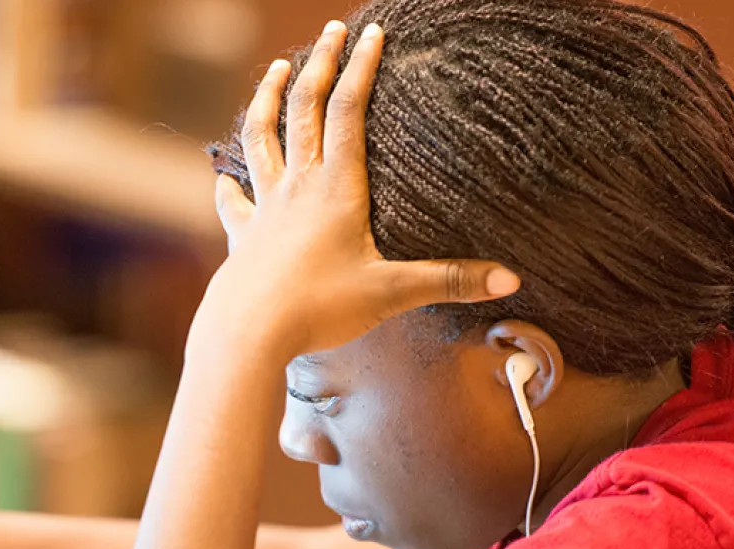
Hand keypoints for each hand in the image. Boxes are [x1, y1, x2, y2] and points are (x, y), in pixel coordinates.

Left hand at [196, 21, 518, 362]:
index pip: (349, 113)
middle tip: (329, 31)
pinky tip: (223, 177)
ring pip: (261, 140)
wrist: (248, 332)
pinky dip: (228, 184)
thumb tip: (510, 278)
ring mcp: (264, 209)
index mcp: (336, 189)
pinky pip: (232, 202)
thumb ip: (449, 281)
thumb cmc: (320, 309)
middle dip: (318, 65)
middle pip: (304, 111)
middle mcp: (297, 187)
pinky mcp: (241, 237)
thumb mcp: (392, 293)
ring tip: (275, 70)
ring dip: (266, 101)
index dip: (361, 69)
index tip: (371, 33)